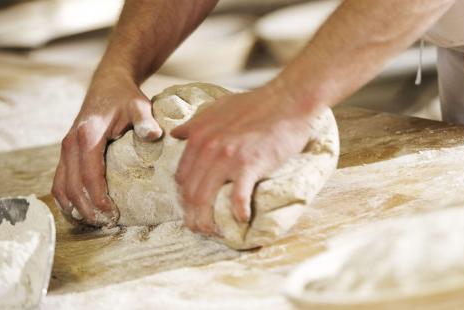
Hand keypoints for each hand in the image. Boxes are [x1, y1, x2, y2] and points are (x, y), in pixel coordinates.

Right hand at [52, 73, 162, 225]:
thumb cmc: (126, 97)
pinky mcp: (66, 152)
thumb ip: (146, 121)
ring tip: (94, 223)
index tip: (112, 214)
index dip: (98, 199)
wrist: (108, 83)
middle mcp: (70, 143)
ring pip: (60, 187)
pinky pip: (59, 181)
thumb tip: (154, 136)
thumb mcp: (140, 106)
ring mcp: (65, 148)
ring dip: (74, 208)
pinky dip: (67, 199)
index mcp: (88, 136)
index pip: (89, 176)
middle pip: (71, 186)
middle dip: (86, 209)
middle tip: (106, 224)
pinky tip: (81, 212)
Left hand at [170, 83, 312, 235]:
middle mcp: (208, 148)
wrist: (287, 101)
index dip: (183, 197)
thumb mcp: (218, 107)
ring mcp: (229, 158)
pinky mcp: (251, 165)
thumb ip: (196, 123)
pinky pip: (238, 197)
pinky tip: (241, 219)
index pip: (181, 176)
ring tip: (215, 232)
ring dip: (208, 221)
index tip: (191, 209)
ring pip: (206, 199)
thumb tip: (176, 134)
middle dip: (191, 215)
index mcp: (199, 136)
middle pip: (190, 192)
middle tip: (199, 228)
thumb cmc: (256, 103)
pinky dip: (238, 212)